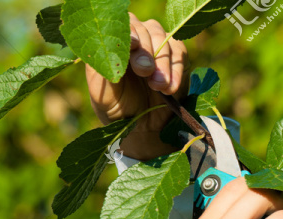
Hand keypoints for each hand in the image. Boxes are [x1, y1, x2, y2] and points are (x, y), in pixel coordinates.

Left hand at [85, 15, 188, 159]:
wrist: (141, 127)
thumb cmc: (117, 107)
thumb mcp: (103, 93)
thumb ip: (103, 70)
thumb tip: (109, 50)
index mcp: (115, 44)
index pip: (122, 27)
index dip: (129, 33)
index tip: (133, 46)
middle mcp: (137, 40)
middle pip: (145, 29)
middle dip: (146, 50)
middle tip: (145, 71)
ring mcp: (157, 47)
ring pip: (164, 38)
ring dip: (162, 62)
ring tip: (158, 86)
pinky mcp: (176, 58)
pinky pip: (180, 54)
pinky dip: (176, 71)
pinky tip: (170, 89)